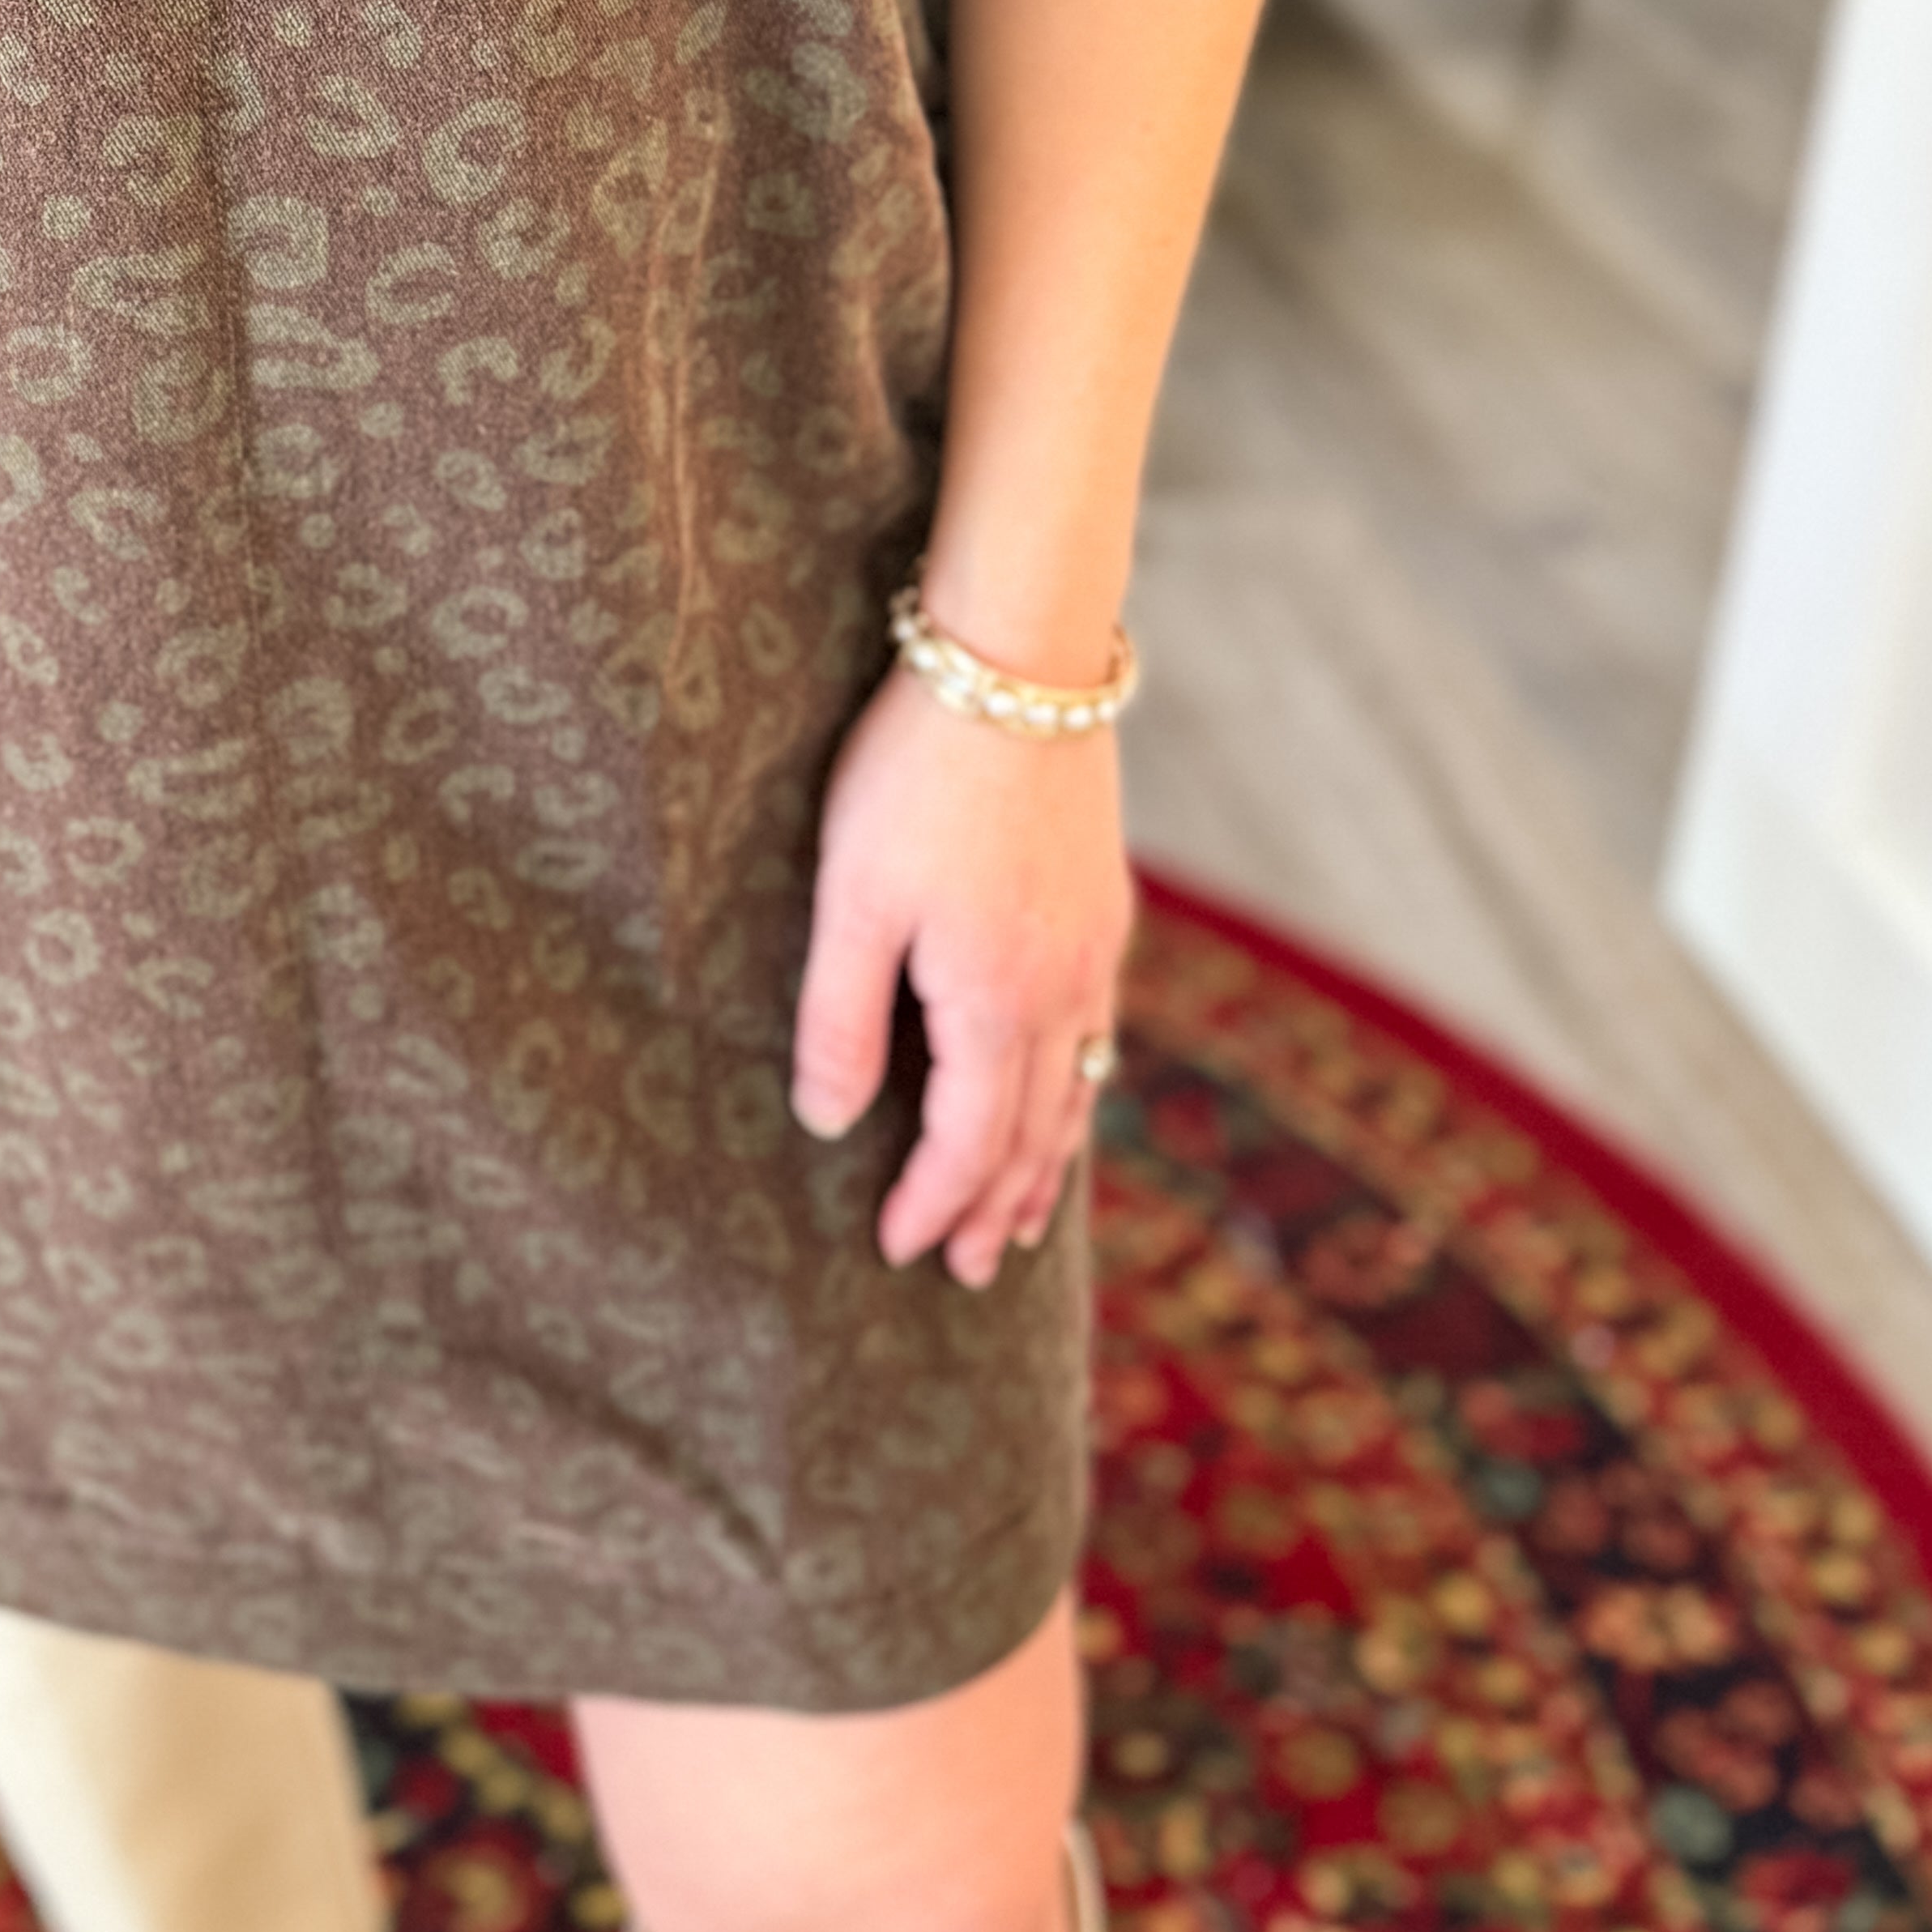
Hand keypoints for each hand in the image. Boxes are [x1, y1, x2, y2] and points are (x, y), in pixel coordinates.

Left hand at [790, 662, 1133, 1289]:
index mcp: (995, 1001)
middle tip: (973, 1270)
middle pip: (1033, 1130)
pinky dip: (1077, 1085)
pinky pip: (1096, 1027)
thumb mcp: (851, 898)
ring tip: (1027, 1215)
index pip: (966, 1140)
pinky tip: (1066, 1083)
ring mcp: (1094, 944)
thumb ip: (839, 1017)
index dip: (933, 1202)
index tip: (900, 1250)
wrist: (1018, 661)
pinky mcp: (1104, 899)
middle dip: (998, 1206)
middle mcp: (1061, 988)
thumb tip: (828, 1124)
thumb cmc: (914, 777)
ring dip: (1048, 1158)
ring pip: (1076, 1084)